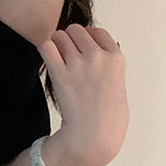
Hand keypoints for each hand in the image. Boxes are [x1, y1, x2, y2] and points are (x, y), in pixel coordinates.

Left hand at [36, 24, 128, 165]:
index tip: (82, 49)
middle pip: (76, 30)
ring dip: (56, 45)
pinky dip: (45, 50)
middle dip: (70, 40)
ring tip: (58, 61)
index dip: (87, 38)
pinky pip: (46, 46)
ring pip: (60, 35)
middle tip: (68, 56)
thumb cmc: (108, 117)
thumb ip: (111, 64)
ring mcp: (78, 63)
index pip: (98, 31)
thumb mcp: (120, 84)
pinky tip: (49, 62)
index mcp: (116, 58)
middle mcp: (98, 56)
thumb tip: (104, 46)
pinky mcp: (60, 72)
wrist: (93, 136)